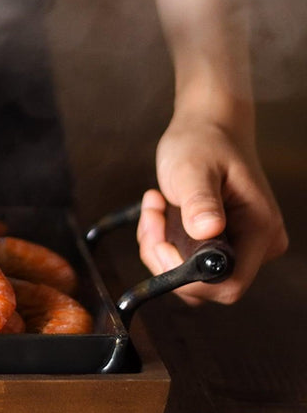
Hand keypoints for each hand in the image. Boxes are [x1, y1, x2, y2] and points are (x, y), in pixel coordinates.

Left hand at [137, 110, 287, 304]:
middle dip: (165, 258)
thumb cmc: (204, 142)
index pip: (227, 283)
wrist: (207, 128)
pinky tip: (159, 208)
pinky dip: (161, 241)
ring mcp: (235, 246)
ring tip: (155, 206)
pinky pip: (182, 260)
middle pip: (204, 284)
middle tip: (152, 216)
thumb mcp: (194, 167)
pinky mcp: (215, 243)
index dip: (187, 276)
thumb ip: (200, 199)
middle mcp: (254, 246)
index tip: (161, 241)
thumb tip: (207, 231)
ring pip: (188, 275)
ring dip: (159, 247)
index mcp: (259, 231)